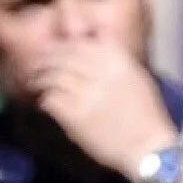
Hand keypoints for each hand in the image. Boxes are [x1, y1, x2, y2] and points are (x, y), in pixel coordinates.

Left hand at [19, 38, 180, 178]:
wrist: (148, 147)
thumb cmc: (144, 113)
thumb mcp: (135, 75)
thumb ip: (114, 56)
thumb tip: (93, 36)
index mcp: (117, 60)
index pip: (79, 43)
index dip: (59, 46)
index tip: (49, 50)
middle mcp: (101, 73)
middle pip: (63, 57)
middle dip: (45, 60)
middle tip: (34, 66)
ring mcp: (88, 94)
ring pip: (54, 77)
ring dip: (40, 79)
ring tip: (34, 83)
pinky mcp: (77, 116)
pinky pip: (53, 100)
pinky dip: (45, 99)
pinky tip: (44, 101)